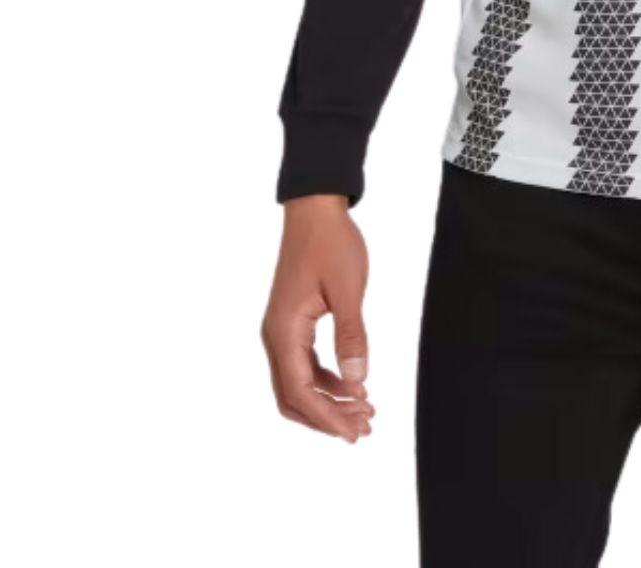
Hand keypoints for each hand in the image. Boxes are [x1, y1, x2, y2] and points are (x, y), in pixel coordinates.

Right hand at [261, 194, 376, 442]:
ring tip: (365, 411)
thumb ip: (352, 335)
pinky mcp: (292, 324)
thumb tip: (356, 382)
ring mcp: (281, 331)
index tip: (354, 431)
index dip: (327, 417)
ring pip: (298, 383)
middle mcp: (275, 336)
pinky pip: (304, 364)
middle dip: (327, 417)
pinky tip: (351, 385)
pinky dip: (326, 380)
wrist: (315, 210)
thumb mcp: (348, 288)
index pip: (300, 391)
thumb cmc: (331, 243)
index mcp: (283, 331)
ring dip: (328, 401)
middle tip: (362, 429)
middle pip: (293, 397)